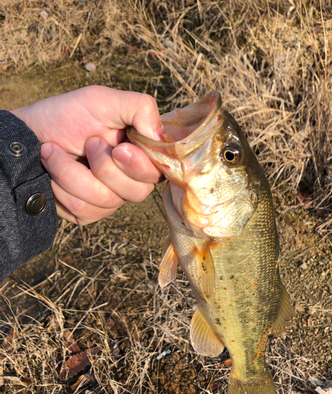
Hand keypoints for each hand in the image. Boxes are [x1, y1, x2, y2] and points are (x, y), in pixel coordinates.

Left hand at [11, 86, 162, 223]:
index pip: (159, 172)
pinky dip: (63, 188)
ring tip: (56, 152)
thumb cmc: (66, 115)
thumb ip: (140, 108)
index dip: (140, 165)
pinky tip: (53, 170)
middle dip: (103, 166)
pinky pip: (85, 211)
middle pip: (137, 192)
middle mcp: (131, 179)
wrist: (27, 136)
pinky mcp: (88, 213)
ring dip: (73, 173)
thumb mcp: (102, 100)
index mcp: (141, 153)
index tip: (118, 149)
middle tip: (87, 143)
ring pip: (106, 201)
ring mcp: (111, 199)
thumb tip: (161, 136)